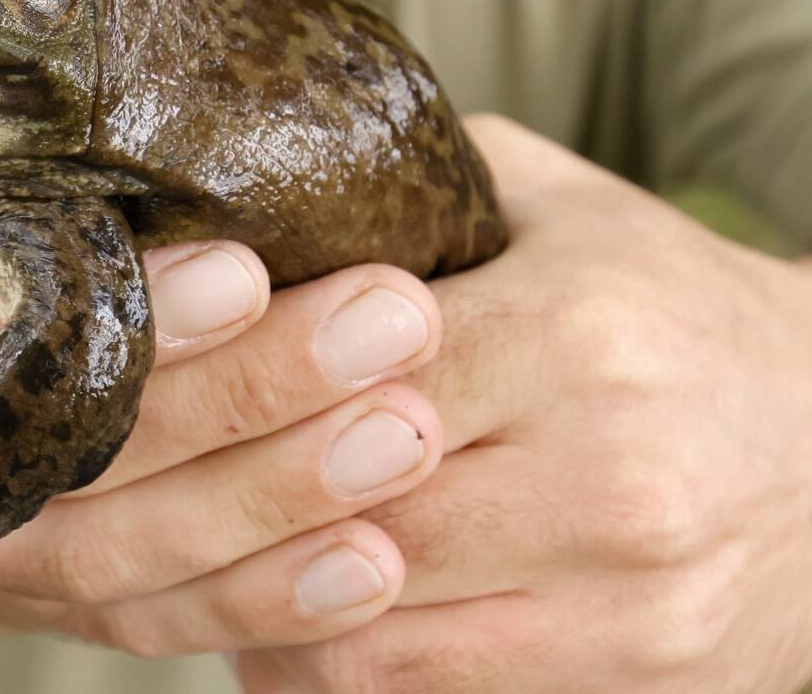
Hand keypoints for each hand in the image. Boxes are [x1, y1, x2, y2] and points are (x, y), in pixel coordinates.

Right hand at [0, 0, 449, 653]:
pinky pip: (136, 622)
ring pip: (106, 557)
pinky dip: (256, 602)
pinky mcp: (14, 596)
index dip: (89, 311)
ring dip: (267, 503)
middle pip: (50, 448)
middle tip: (388, 331)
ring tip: (405, 439)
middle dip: (232, 399)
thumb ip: (52, 31)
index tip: (240, 265)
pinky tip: (369, 565)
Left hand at [236, 116, 811, 693]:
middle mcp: (604, 468)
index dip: (243, 388)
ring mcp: (623, 594)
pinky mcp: (631, 675)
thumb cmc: (671, 312)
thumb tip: (267, 178)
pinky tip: (281, 624)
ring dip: (261, 602)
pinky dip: (330, 664)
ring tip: (195, 563)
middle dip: (230, 503)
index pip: (347, 374)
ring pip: (367, 626)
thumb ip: (428, 186)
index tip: (179, 388)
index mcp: (572, 329)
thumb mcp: (568, 209)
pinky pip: (427, 693)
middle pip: (343, 508)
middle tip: (149, 488)